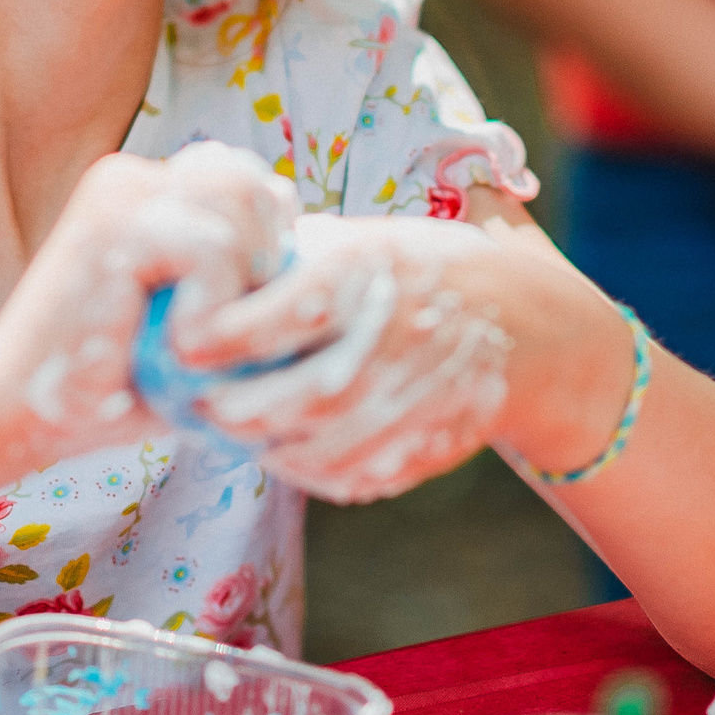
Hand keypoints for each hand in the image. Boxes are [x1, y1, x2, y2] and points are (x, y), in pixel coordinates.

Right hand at [0, 142, 296, 466]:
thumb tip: (313, 247)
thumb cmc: (112, 384)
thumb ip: (239, 278)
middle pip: (255, 180)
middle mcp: (134, 175)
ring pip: (244, 204)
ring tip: (205, 335)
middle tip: (232, 323)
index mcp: (146, 190)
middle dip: (265, 256)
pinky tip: (180, 345)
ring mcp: (122, 191)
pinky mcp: (117, 222)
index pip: (246, 179)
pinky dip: (216, 309)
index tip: (245, 303)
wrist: (21, 414)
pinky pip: (216, 249)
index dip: (266, 241)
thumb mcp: (192, 321)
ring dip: (243, 282)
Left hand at [169, 212, 513, 503]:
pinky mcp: (422, 450)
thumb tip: (216, 264)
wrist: (530, 326)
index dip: (221, 336)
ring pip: (313, 449)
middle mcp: (391, 344)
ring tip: (229, 427)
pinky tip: (281, 447)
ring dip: (259, 444)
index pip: (279, 317)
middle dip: (229, 407)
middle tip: (193, 399)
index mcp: (368, 276)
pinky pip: (344, 478)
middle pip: (291, 398)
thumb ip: (299, 251)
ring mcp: (412, 405)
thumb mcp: (371, 237)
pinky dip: (302, 469)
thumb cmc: (429, 269)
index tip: (184, 342)